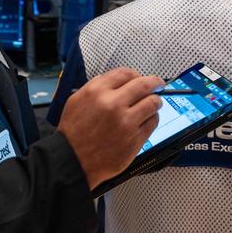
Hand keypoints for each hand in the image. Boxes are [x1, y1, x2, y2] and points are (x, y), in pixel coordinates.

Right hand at [57, 68, 162, 190]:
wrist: (73, 159)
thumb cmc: (73, 132)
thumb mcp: (76, 100)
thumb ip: (96, 87)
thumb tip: (117, 81)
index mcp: (96, 91)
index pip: (126, 73)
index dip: (136, 74)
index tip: (140, 77)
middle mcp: (113, 104)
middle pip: (144, 85)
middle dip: (155, 83)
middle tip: (158, 85)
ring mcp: (126, 122)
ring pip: (153, 103)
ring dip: (155, 101)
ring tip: (152, 103)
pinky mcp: (135, 138)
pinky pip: (153, 122)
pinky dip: (152, 118)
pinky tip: (146, 119)